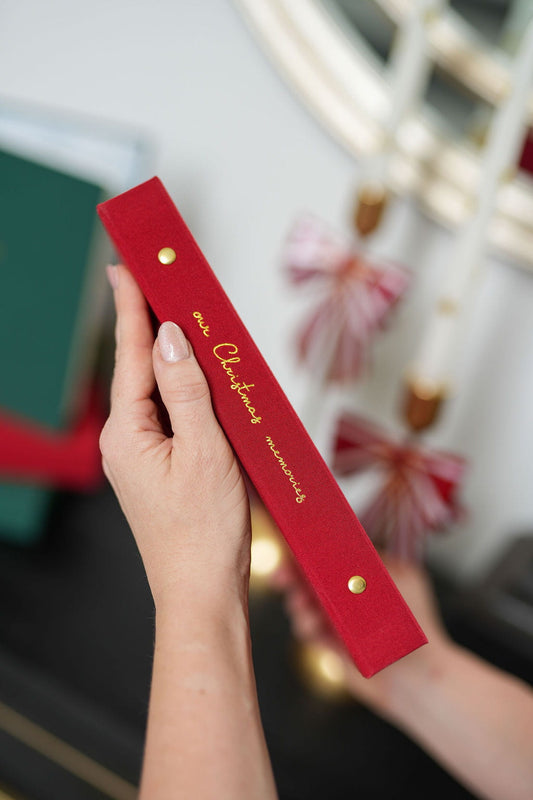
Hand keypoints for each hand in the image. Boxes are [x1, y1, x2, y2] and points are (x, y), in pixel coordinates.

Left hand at [100, 265, 250, 609]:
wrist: (203, 594)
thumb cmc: (205, 533)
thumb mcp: (206, 452)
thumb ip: (187, 390)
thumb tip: (172, 338)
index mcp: (128, 435)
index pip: (131, 356)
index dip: (132, 307)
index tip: (127, 266)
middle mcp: (127, 442)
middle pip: (140, 370)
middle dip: (151, 324)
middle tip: (160, 280)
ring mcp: (142, 457)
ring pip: (158, 392)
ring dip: (172, 358)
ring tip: (185, 319)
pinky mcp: (161, 468)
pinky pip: (171, 416)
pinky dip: (185, 391)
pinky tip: (200, 379)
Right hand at [271, 554, 451, 716]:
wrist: (422, 675)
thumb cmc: (419, 622)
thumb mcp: (403, 579)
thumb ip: (376, 560)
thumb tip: (347, 541)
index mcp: (360, 575)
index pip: (328, 555)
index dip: (308, 550)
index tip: (293, 545)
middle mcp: (345, 595)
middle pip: (308, 578)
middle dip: (291, 575)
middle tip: (282, 576)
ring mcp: (336, 620)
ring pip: (303, 604)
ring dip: (297, 602)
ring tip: (301, 605)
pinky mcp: (330, 645)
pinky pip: (307, 631)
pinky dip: (305, 626)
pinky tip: (311, 626)